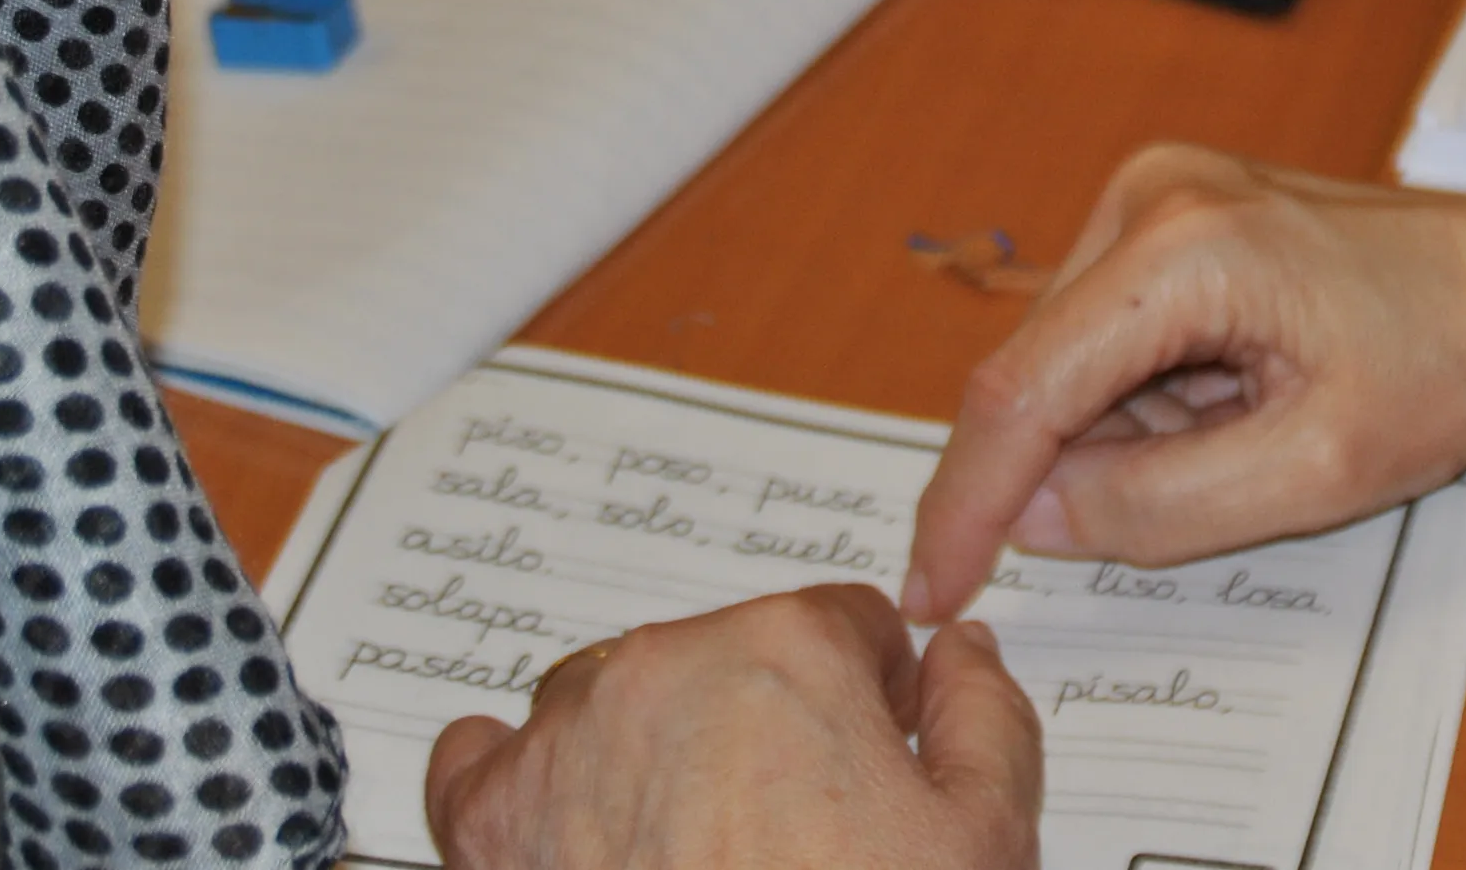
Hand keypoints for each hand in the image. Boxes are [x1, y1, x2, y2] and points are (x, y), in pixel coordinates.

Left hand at [424, 585, 1040, 869]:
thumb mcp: (984, 834)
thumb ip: (986, 716)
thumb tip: (965, 656)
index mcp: (787, 651)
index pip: (842, 623)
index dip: (873, 696)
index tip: (875, 758)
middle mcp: (666, 672)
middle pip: (727, 657)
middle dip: (765, 723)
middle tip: (799, 825)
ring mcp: (568, 744)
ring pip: (612, 699)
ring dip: (651, 745)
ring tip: (695, 841)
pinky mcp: (496, 823)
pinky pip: (480, 761)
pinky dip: (519, 781)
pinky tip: (561, 816)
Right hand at [903, 144, 1465, 622]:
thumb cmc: (1445, 365)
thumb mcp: (1310, 474)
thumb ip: (1158, 507)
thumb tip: (1035, 517)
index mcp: (1181, 247)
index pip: (1021, 391)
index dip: (965, 502)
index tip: (933, 589)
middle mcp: (1148, 195)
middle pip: (1039, 373)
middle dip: (1082, 465)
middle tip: (1215, 485)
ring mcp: (1157, 193)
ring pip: (1071, 361)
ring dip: (1128, 431)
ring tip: (1256, 425)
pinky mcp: (1172, 212)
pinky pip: (1110, 335)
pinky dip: (1150, 396)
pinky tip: (1243, 396)